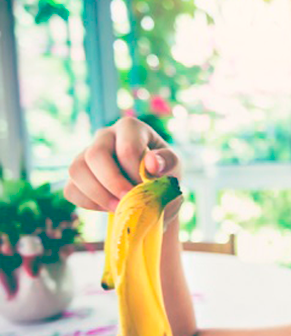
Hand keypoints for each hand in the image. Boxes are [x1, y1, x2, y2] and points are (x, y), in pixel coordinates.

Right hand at [64, 117, 183, 225]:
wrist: (153, 196)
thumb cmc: (164, 176)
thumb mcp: (174, 168)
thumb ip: (168, 162)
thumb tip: (151, 163)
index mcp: (131, 128)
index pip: (127, 147)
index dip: (135, 173)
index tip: (146, 187)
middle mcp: (105, 136)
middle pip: (95, 154)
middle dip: (113, 183)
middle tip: (129, 200)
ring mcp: (86, 154)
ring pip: (77, 170)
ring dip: (99, 195)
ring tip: (120, 207)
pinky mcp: (77, 176)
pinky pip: (71, 189)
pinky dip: (89, 204)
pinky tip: (108, 206)